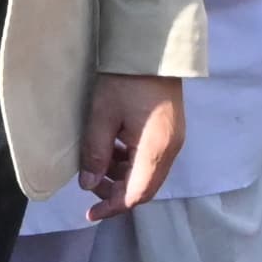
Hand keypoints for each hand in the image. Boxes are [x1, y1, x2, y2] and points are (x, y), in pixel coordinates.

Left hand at [78, 74, 186, 220]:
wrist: (153, 48)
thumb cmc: (125, 80)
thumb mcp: (102, 116)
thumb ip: (95, 153)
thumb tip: (88, 185)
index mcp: (156, 149)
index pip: (135, 195)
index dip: (112, 207)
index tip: (90, 214)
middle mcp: (170, 150)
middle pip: (144, 188)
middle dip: (116, 192)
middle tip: (90, 184)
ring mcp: (173, 140)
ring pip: (147, 174)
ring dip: (122, 176)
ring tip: (96, 165)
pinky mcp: (170, 131)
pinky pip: (150, 159)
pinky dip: (130, 162)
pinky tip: (112, 150)